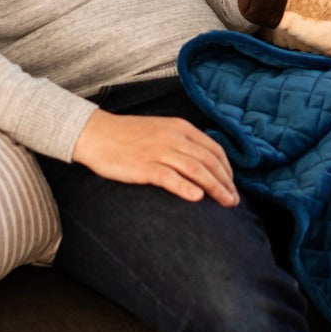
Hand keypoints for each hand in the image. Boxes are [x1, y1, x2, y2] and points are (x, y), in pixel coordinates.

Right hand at [72, 110, 239, 205]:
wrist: (96, 134)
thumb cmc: (127, 136)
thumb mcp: (161, 130)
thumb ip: (182, 142)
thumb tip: (203, 163)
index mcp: (180, 128)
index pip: (214, 149)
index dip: (227, 170)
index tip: (232, 185)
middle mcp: (173, 137)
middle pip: (209, 161)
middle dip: (226, 183)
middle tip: (234, 200)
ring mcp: (159, 151)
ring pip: (196, 169)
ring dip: (215, 188)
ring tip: (225, 203)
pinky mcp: (144, 165)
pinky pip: (170, 177)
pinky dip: (186, 187)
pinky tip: (197, 198)